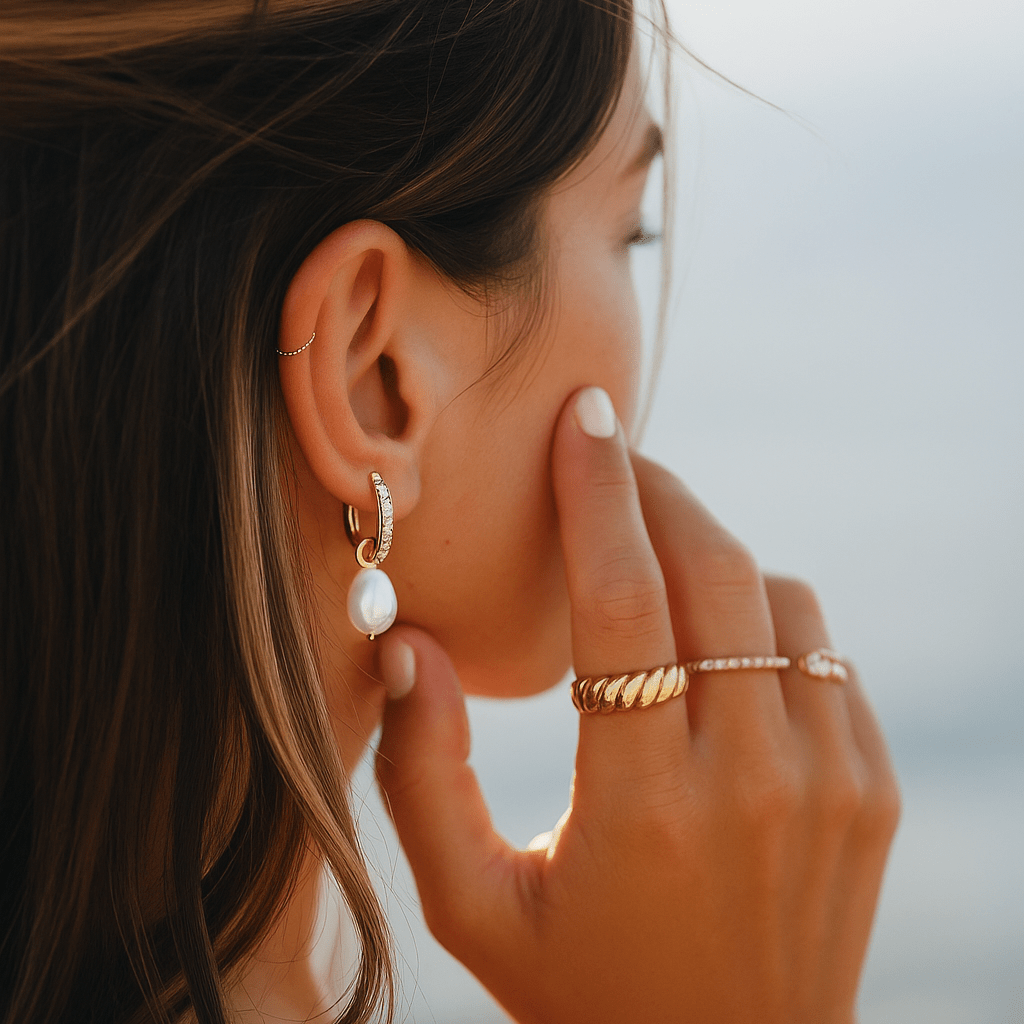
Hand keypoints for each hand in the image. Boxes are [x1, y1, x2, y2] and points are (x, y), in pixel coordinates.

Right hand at [375, 387, 899, 1023]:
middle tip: (612, 459)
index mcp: (641, 805)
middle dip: (657, 492)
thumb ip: (422, 775)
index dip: (596, 491)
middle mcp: (751, 781)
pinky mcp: (871, 791)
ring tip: (655, 565)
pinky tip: (717, 642)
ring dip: (712, 555)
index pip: (621, 599)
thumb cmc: (583, 990)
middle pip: (712, 571)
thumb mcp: (471, 905)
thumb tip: (410, 645)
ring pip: (779, 597)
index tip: (585, 415)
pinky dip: (769, 617)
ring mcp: (830, 783)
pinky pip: (825, 651)